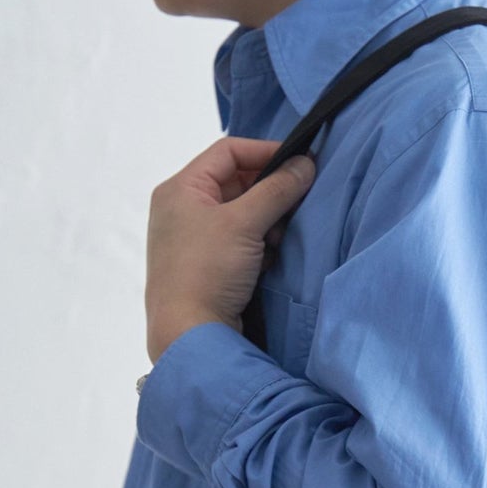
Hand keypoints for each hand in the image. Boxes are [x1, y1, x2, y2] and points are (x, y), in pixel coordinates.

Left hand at [144, 136, 315, 363]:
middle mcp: (182, 209)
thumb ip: (277, 190)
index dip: (266, 152)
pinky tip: (271, 258)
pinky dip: (258, 245)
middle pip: (235, 183)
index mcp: (180, 188)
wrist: (188, 335)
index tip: (301, 162)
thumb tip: (305, 164)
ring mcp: (192, 241)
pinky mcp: (205, 268)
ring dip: (267, 222)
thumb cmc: (207, 271)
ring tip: (283, 237)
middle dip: (270, 192)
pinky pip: (237, 243)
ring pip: (240, 215)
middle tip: (298, 203)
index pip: (228, 152)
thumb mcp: (244, 223)